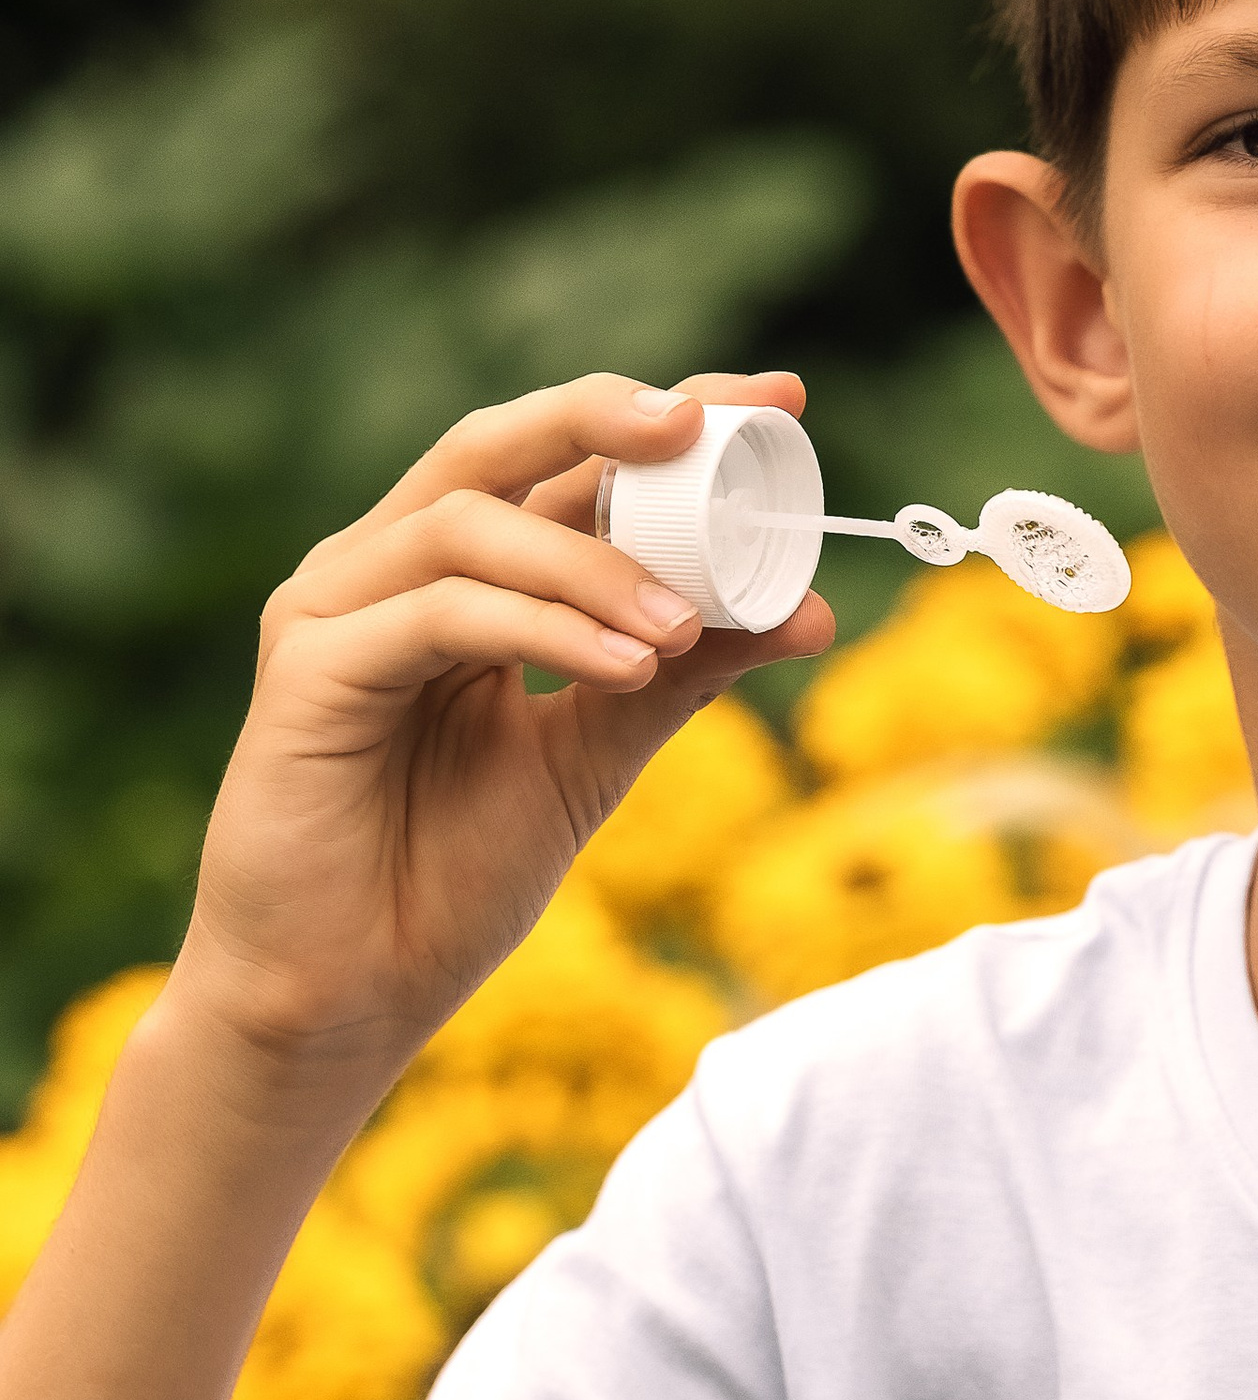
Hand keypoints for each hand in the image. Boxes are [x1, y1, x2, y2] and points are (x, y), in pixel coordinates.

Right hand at [172, 372, 830, 1095]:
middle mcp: (385, 568)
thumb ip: (684, 677)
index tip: (777, 400)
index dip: (659, 417)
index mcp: (455, 575)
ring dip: (594, 564)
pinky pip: (438, 613)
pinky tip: (628, 664)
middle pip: (494, 446)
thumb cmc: (448, 877)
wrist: (346, 1000)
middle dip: (607, 422)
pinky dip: (543, 626)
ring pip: (470, 524)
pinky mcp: (305, 669)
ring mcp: (333, 610)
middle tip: (707, 428)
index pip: (560, 463)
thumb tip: (811, 610)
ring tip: (686, 630)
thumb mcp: (595, 758)